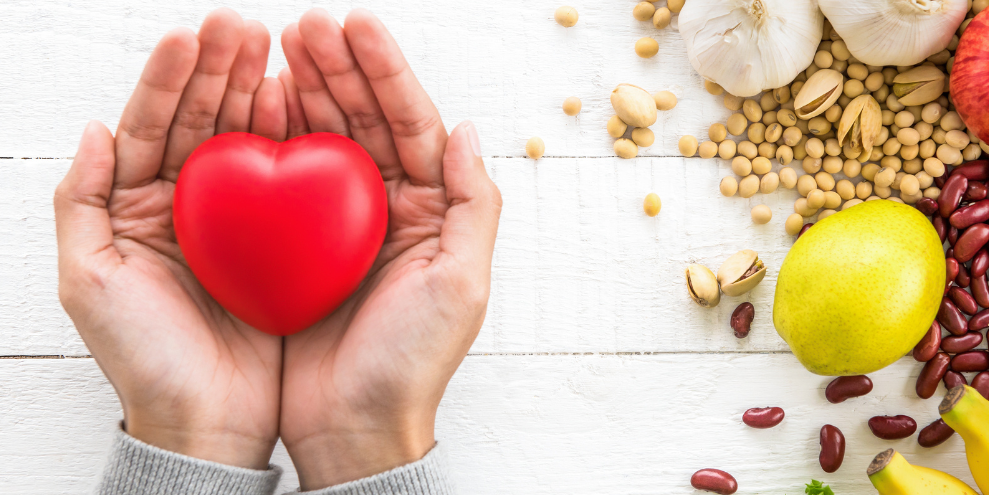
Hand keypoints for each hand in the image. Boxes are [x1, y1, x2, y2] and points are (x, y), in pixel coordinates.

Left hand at [54, 9, 289, 468]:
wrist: (208, 420)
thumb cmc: (144, 358)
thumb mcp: (89, 282)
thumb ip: (81, 203)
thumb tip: (95, 129)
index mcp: (135, 206)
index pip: (150, 126)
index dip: (170, 79)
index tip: (193, 36)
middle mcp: (185, 205)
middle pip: (199, 120)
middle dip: (219, 69)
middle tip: (243, 26)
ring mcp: (235, 221)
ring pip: (243, 139)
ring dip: (256, 90)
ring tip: (277, 47)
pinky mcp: (278, 242)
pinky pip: (285, 180)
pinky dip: (292, 139)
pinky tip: (299, 104)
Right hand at [276, 9, 501, 489]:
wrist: (353, 427)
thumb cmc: (412, 362)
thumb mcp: (462, 284)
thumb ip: (475, 203)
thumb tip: (467, 128)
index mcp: (433, 209)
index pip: (412, 123)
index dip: (385, 72)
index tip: (355, 25)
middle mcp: (390, 207)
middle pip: (365, 120)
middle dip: (338, 68)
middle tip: (303, 24)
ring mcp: (339, 223)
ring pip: (323, 137)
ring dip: (303, 89)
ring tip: (276, 45)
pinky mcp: (295, 244)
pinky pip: (282, 178)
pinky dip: (270, 138)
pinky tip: (253, 104)